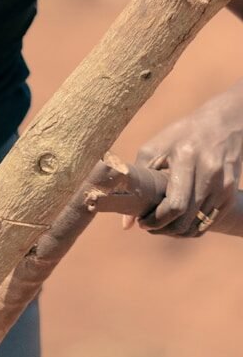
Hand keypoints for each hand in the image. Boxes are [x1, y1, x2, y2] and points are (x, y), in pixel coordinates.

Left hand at [132, 83, 242, 236]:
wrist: (221, 125)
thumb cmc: (181, 135)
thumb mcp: (155, 148)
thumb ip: (138, 180)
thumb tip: (126, 223)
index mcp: (186, 157)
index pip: (174, 204)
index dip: (156, 220)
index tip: (142, 222)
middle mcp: (208, 172)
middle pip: (186, 218)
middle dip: (164, 229)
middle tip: (148, 226)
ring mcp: (223, 185)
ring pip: (198, 225)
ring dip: (177, 232)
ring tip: (161, 225)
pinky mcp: (230, 194)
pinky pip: (210, 221)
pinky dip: (192, 227)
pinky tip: (178, 221)